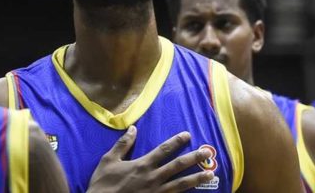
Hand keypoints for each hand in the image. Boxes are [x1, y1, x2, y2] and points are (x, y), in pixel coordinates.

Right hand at [86, 126, 213, 192]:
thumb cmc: (103, 184)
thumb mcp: (108, 160)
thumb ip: (123, 145)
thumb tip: (133, 128)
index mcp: (142, 165)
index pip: (163, 150)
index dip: (177, 142)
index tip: (188, 135)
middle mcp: (153, 178)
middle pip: (178, 166)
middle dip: (194, 158)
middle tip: (207, 152)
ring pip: (181, 184)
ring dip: (197, 178)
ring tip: (211, 174)